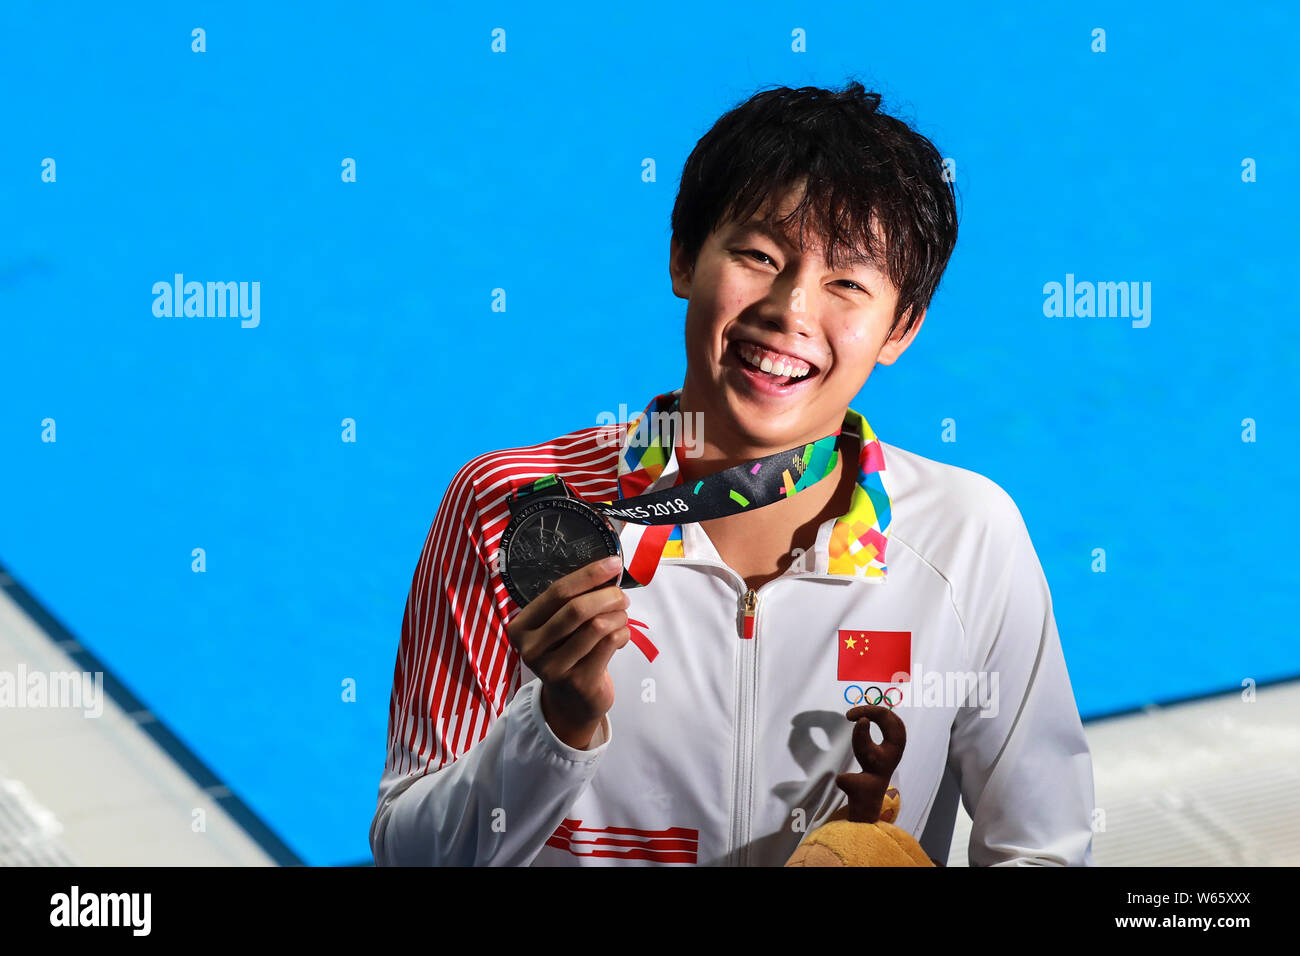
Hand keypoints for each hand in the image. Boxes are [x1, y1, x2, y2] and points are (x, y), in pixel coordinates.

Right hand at [506, 555, 629, 748]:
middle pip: (577, 609)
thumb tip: (608, 570)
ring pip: (596, 626)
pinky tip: (621, 636)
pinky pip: (609, 644)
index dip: (588, 575)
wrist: (570, 703)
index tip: (613, 563)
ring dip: (618, 616)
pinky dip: (623, 634)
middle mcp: (531, 648)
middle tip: (622, 596)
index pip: (557, 592)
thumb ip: (570, 603)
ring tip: (622, 616)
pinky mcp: (578, 682)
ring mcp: (553, 668)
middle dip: (607, 596)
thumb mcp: (556, 628)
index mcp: (521, 627)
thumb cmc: (566, 652)